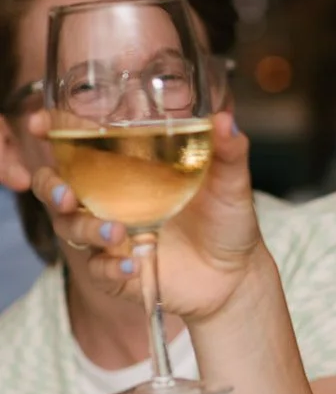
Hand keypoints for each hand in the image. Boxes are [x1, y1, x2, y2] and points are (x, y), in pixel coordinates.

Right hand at [28, 110, 266, 320]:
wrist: (237, 274)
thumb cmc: (226, 221)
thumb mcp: (231, 184)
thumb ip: (228, 152)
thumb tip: (223, 119)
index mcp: (126, 172)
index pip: (78, 148)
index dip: (52, 134)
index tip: (39, 125)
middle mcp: (110, 202)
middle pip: (57, 189)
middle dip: (50, 188)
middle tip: (66, 194)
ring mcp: (111, 238)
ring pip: (73, 229)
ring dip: (87, 228)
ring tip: (117, 232)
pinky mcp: (119, 272)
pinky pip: (99, 270)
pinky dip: (109, 267)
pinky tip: (131, 265)